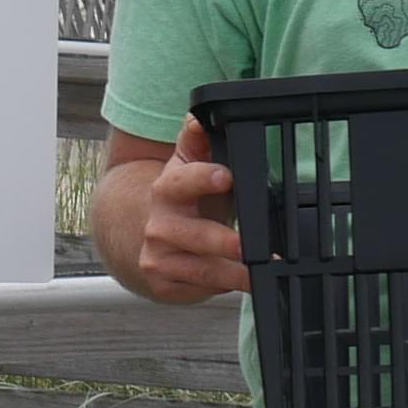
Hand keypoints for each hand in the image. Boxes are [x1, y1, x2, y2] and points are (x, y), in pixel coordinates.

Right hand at [97, 119, 247, 304]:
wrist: (147, 236)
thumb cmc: (184, 200)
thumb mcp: (189, 167)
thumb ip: (197, 141)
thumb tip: (197, 118)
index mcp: (167, 189)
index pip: (183, 181)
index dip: (203, 178)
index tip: (227, 177)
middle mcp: (158, 224)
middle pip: (193, 235)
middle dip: (222, 241)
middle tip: (249, 246)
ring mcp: (158, 257)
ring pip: (200, 269)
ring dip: (233, 274)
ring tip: (261, 274)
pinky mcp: (162, 283)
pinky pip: (198, 289)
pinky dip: (223, 288)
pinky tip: (242, 283)